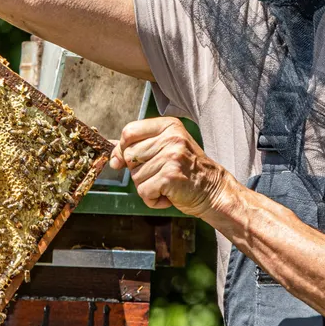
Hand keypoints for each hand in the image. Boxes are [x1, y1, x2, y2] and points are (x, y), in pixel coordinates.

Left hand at [110, 117, 236, 217]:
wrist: (213, 191)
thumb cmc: (187, 171)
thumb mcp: (165, 150)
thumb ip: (139, 147)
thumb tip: (111, 155)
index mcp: (168, 126)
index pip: (128, 132)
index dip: (122, 149)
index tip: (126, 161)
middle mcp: (171, 137)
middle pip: (129, 156)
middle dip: (138, 171)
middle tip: (160, 174)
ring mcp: (171, 156)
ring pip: (135, 176)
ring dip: (147, 188)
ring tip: (167, 184)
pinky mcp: (170, 176)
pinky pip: (144, 192)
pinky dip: (153, 200)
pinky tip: (169, 195)